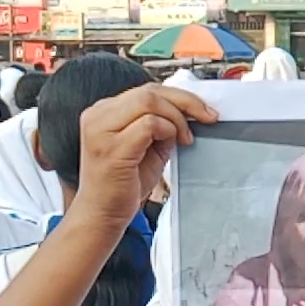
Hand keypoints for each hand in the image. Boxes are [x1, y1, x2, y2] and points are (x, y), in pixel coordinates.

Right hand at [70, 85, 216, 226]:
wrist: (102, 215)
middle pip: (149, 91)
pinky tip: (172, 144)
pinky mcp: (111, 148)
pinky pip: (148, 124)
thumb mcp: (147, 148)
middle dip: (185, 102)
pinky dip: (167, 130)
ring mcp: (101, 130)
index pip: (146, 90)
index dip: (179, 97)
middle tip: (206, 118)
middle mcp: (98, 115)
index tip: (202, 111)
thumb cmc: (122, 185)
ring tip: (184, 138)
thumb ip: (161, 126)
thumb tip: (189, 113)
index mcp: (104, 112)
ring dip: (176, 117)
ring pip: (149, 101)